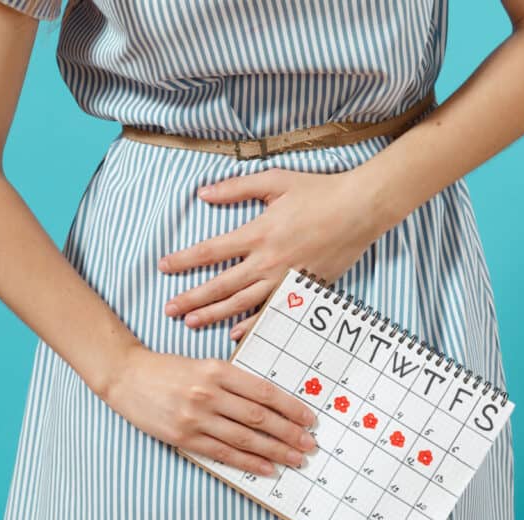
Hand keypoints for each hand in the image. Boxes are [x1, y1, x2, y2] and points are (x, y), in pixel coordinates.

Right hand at [94, 343, 317, 475]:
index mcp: (217, 370)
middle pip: (259, 417)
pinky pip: (223, 453)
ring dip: (275, 451)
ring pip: (245, 438)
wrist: (127, 377)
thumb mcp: (204, 364)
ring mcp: (196, 417)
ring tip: (295, 458)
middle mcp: (208, 393)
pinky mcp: (184, 437)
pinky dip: (248, 462)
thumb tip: (270, 402)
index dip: (290, 408)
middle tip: (310, 444)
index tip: (308, 419)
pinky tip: (267, 468)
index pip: (263, 392)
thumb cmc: (169, 369)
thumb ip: (233, 380)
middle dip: (289, 433)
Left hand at [158, 168, 381, 339]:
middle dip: (191, 298)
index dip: (184, 260)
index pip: (210, 251)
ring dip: (213, 314)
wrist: (360, 209)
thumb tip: (204, 193)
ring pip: (242, 303)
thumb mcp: (274, 181)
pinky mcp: (303, 290)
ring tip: (190, 322)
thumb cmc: (318, 191)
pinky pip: (273, 313)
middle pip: (220, 285)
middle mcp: (268, 260)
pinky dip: (252, 325)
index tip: (163, 267)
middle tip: (168, 310)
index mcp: (257, 233)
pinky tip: (234, 334)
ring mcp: (286, 279)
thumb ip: (236, 188)